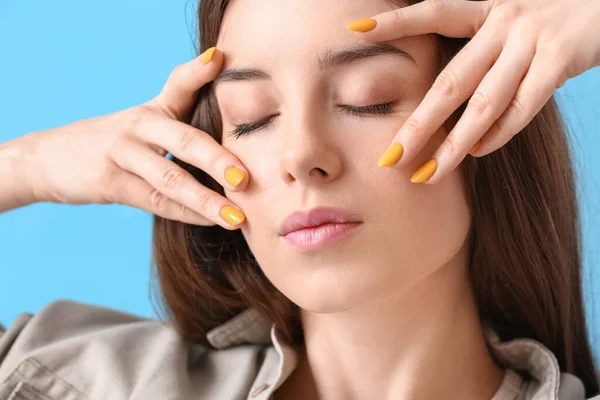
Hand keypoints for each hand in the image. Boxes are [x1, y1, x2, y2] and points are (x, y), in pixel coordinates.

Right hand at [17, 47, 246, 227]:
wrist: (49, 158)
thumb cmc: (114, 144)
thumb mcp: (143, 125)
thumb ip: (182, 129)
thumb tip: (235, 150)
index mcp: (153, 109)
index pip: (178, 83)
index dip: (198, 71)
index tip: (220, 60)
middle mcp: (140, 125)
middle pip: (184, 139)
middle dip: (217, 159)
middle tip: (246, 179)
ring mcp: (122, 153)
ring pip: (170, 178)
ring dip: (206, 200)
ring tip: (236, 218)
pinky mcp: (109, 181)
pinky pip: (155, 201)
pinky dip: (186, 214)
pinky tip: (210, 222)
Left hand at [348, 0, 599, 183]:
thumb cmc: (556, 19)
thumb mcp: (514, 24)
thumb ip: (483, 53)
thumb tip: (448, 101)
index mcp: (487, 7)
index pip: (433, 13)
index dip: (396, 22)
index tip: (355, 30)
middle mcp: (505, 20)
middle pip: (450, 81)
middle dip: (417, 125)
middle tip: (388, 158)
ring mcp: (532, 39)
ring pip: (483, 104)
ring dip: (454, 145)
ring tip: (426, 175)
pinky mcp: (562, 57)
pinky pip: (524, 106)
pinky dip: (500, 133)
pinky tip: (477, 154)